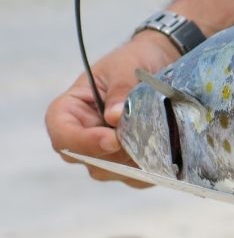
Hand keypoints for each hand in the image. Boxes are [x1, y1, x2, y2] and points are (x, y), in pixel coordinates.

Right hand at [45, 31, 179, 186]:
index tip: (113, 139)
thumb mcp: (127, 66)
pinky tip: (167, 151)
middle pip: (87, 160)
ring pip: (113, 172)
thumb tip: (115, 118)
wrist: (160, 63)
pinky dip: (151, 168)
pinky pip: (136, 177)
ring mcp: (106, 152)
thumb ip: (121, 90)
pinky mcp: (130, 162)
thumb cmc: (135, 61)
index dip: (83, 142)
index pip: (62, 134)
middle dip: (116, 155)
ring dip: (136, 162)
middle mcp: (84, 135)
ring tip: (160, 140)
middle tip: (145, 140)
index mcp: (71, 109)